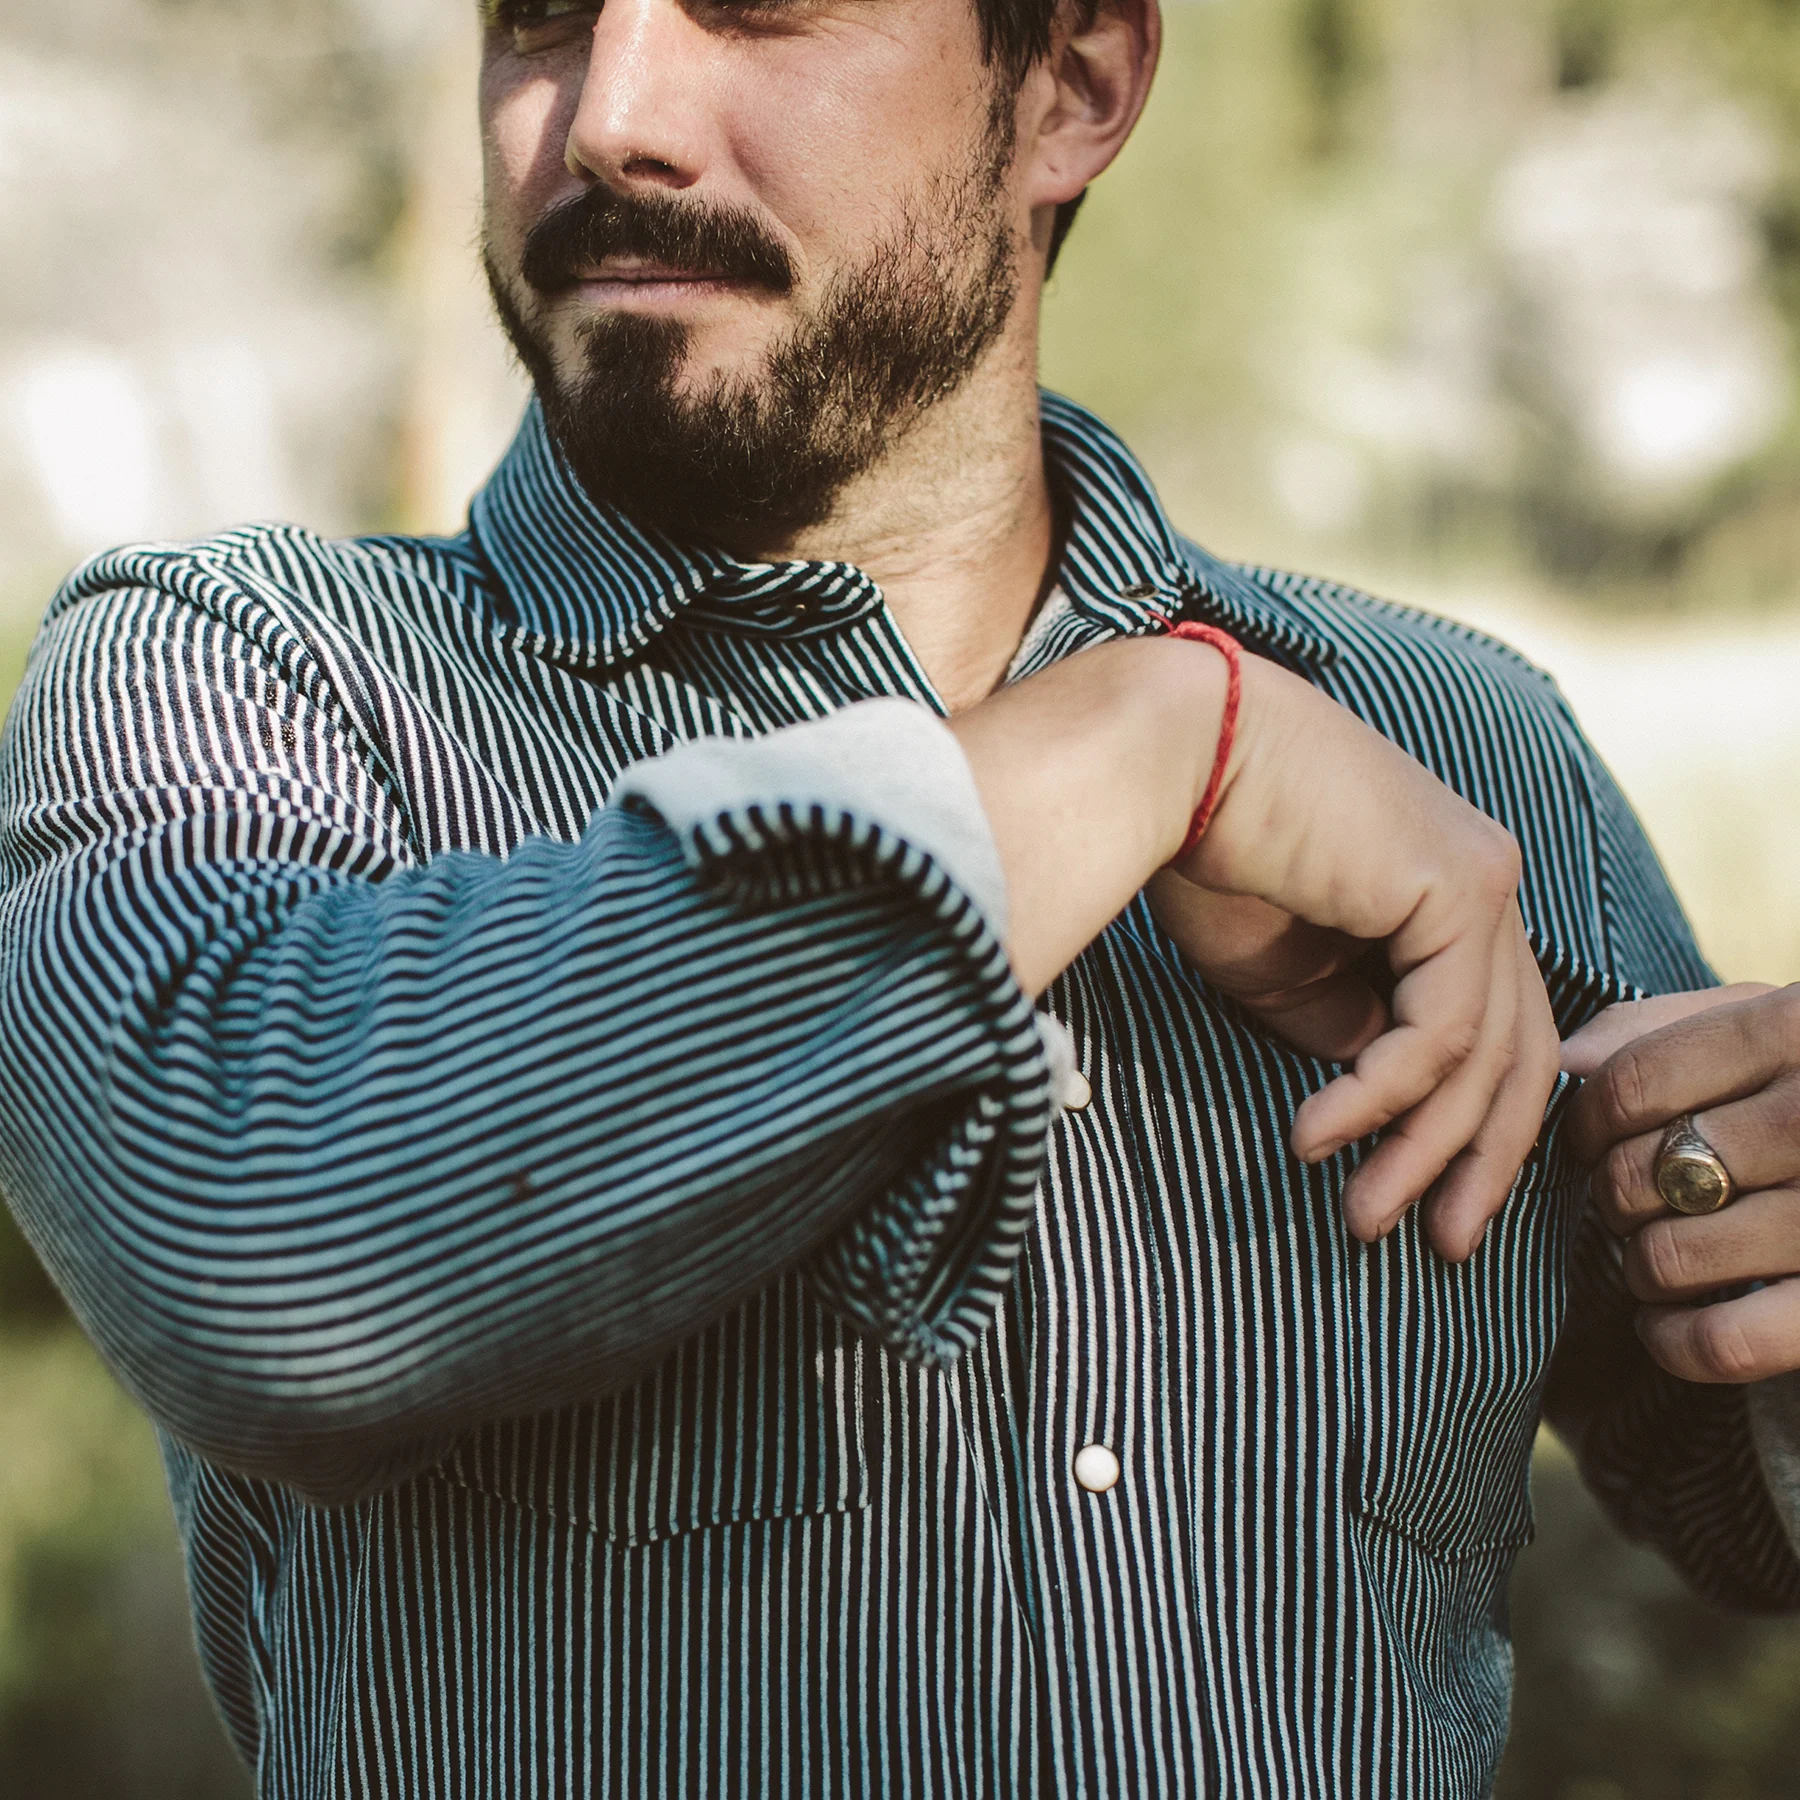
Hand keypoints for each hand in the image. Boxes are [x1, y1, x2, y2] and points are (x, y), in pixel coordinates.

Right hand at [1153, 654, 1559, 1263]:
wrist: (1171, 755)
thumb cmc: (1206, 849)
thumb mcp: (1282, 970)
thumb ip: (1344, 1023)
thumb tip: (1385, 1085)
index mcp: (1441, 895)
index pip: (1491, 1030)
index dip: (1468, 1128)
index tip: (1428, 1207)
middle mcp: (1480, 883)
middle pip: (1517, 1052)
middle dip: (1477, 1159)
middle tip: (1443, 1247)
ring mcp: (1481, 880)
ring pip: (1484, 1054)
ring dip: (1422, 1149)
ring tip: (1361, 1216)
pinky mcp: (1459, 886)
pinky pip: (1442, 1030)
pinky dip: (1383, 1097)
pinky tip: (1320, 1136)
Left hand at [1566, 982, 1799, 1383]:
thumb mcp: (1773, 1030)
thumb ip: (1664, 1027)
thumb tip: (1571, 1059)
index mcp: (1798, 1029)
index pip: (1630, 1083)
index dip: (1587, 1123)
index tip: (1591, 1142)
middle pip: (1639, 1173)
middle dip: (1614, 1197)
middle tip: (1637, 1202)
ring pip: (1670, 1257)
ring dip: (1642, 1268)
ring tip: (1662, 1254)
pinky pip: (1723, 1342)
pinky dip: (1672, 1340)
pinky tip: (1669, 1320)